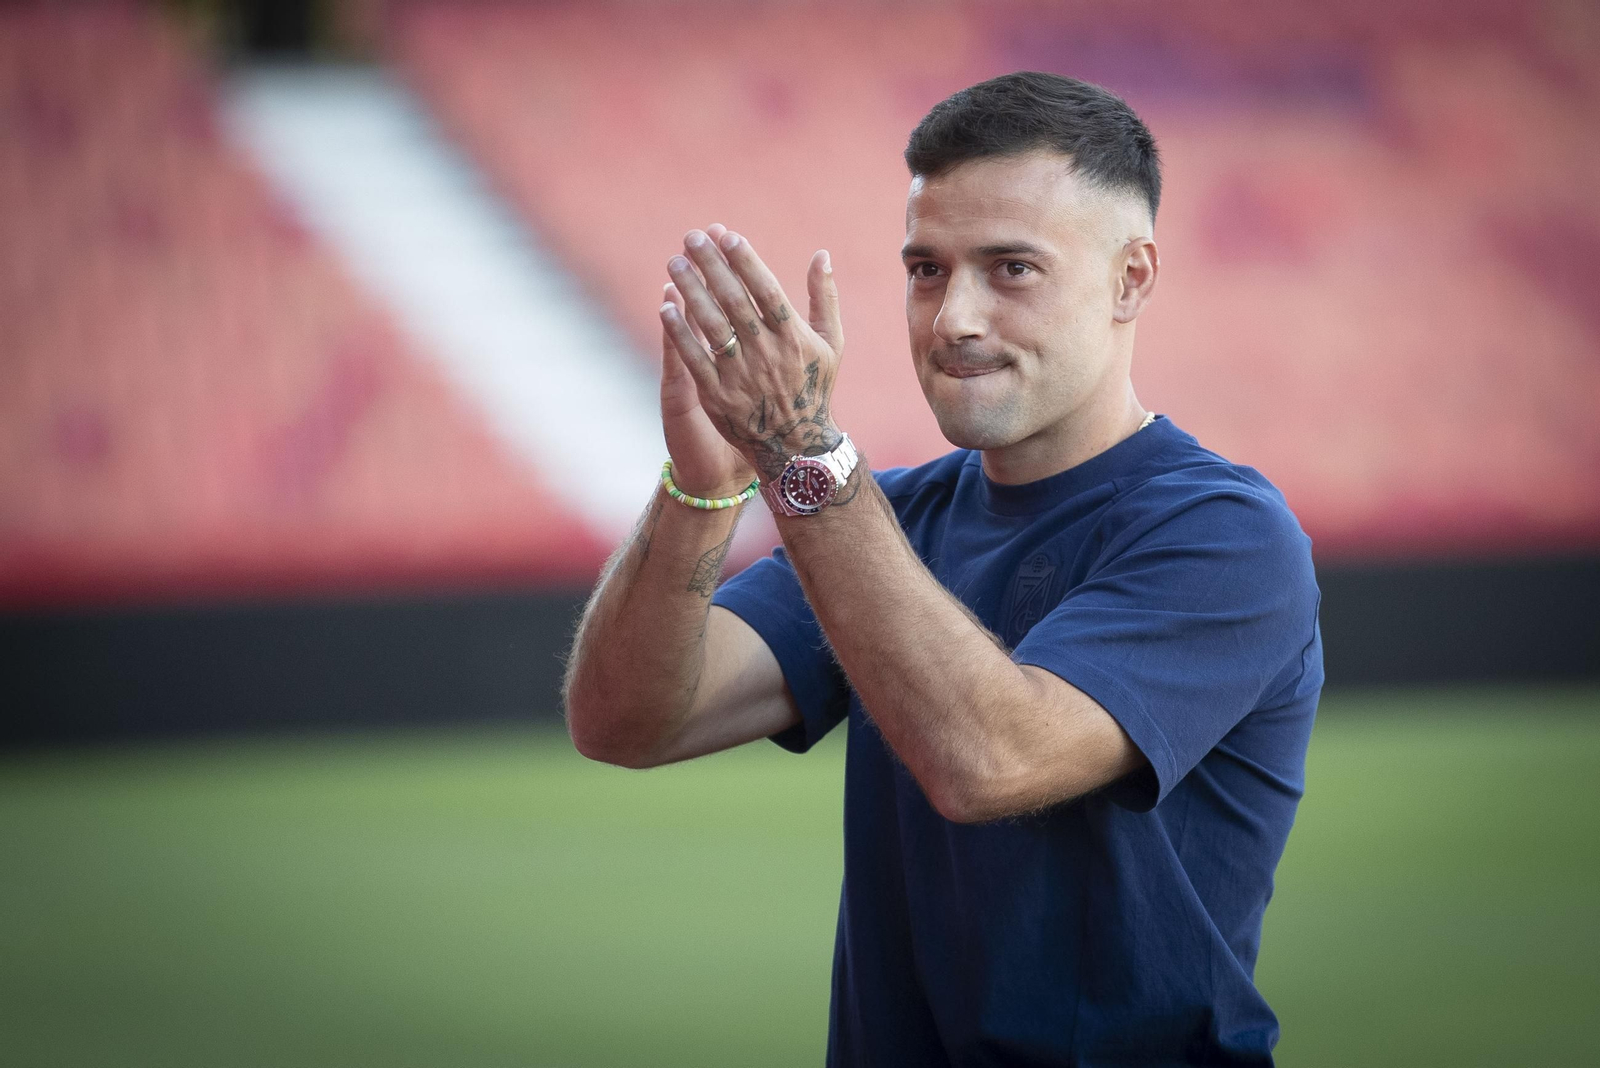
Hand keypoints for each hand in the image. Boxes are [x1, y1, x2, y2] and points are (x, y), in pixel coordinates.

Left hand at [659, 227, 843, 482]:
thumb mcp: (830, 343)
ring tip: (674, 263)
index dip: (745, 261)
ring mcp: (741, 376)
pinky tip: (665, 307)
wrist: (796, 447)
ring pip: (711, 325)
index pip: (766, 290)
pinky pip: (695, 358)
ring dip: (691, 291)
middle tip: (692, 237)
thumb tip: (822, 254)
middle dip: (711, 266)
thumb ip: (824, 297)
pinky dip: (679, 332)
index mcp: (793, 337)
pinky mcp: (718, 396)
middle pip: (734, 301)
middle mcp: (767, 354)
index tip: (726, 235)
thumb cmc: (814, 387)